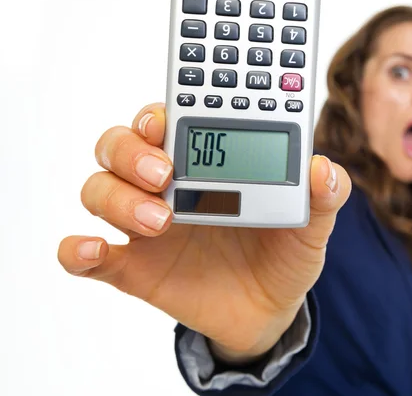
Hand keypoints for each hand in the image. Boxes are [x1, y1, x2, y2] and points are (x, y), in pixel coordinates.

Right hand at [57, 102, 350, 363]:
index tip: (165, 118)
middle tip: (165, 172)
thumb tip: (323, 170)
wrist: (269, 308)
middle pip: (121, 144)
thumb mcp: (313, 225)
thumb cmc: (283, 252)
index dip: (158, 110)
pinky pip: (89, 254)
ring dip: (118, 199)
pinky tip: (93, 250)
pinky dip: (79, 248)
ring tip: (161, 220)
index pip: (169, 118)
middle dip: (132, 150)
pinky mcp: (133, 267)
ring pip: (100, 189)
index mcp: (208, 160)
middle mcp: (167, 183)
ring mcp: (145, 223)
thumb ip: (324, 195)